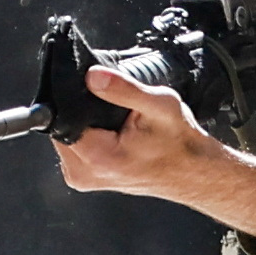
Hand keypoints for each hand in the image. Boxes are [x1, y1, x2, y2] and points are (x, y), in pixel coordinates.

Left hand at [52, 66, 255, 235]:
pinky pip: (74, 145)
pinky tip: (113, 136)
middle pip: (61, 123)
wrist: (195, 173)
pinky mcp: (85, 178)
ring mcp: (82, 178)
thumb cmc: (182, 144)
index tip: (102, 98)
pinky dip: (90, 135)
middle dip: (84, 111)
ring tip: (118, 127)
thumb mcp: (160, 106)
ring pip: (67, 133)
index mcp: (97, 156)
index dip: (77, 98)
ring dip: (86, 123)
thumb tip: (91, 76)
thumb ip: (124, 89)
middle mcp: (83, 172)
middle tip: (117, 114)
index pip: (60, 114)